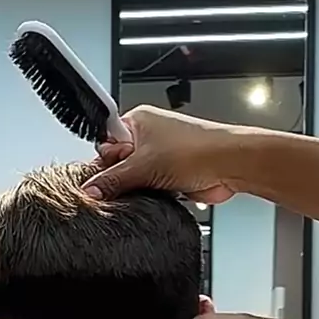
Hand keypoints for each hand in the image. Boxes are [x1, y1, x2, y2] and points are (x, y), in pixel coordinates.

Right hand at [83, 105, 246, 201]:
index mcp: (137, 121)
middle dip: (121, 178)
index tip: (101, 177)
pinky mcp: (170, 176)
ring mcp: (160, 157)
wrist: (228, 165)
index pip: (105, 143)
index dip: (102, 162)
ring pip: (134, 180)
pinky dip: (151, 196)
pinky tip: (155, 197)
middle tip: (128, 183)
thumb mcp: (143, 166)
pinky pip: (149, 190)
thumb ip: (112, 180)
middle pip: (118, 165)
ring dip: (138, 189)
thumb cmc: (196, 150)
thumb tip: (90, 191)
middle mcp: (148, 137)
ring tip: (147, 188)